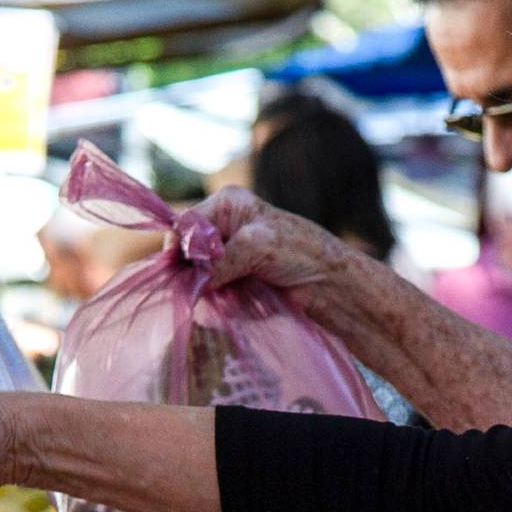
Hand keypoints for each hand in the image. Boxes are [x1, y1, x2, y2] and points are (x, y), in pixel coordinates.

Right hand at [189, 187, 357, 307]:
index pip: (183, 226)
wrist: (331, 285)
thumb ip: (219, 259)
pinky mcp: (235, 282)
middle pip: (187, 255)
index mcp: (226, 205)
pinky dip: (223, 306)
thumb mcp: (256, 245)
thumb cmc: (302, 252)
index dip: (179, 250)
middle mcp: (223, 228)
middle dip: (197, 276)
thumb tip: (191, 283)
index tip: (186, 274)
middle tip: (215, 290)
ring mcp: (229, 257)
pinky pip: (214, 296)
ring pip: (199, 280)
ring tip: (234, 299)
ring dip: (212, 295)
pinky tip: (240, 306)